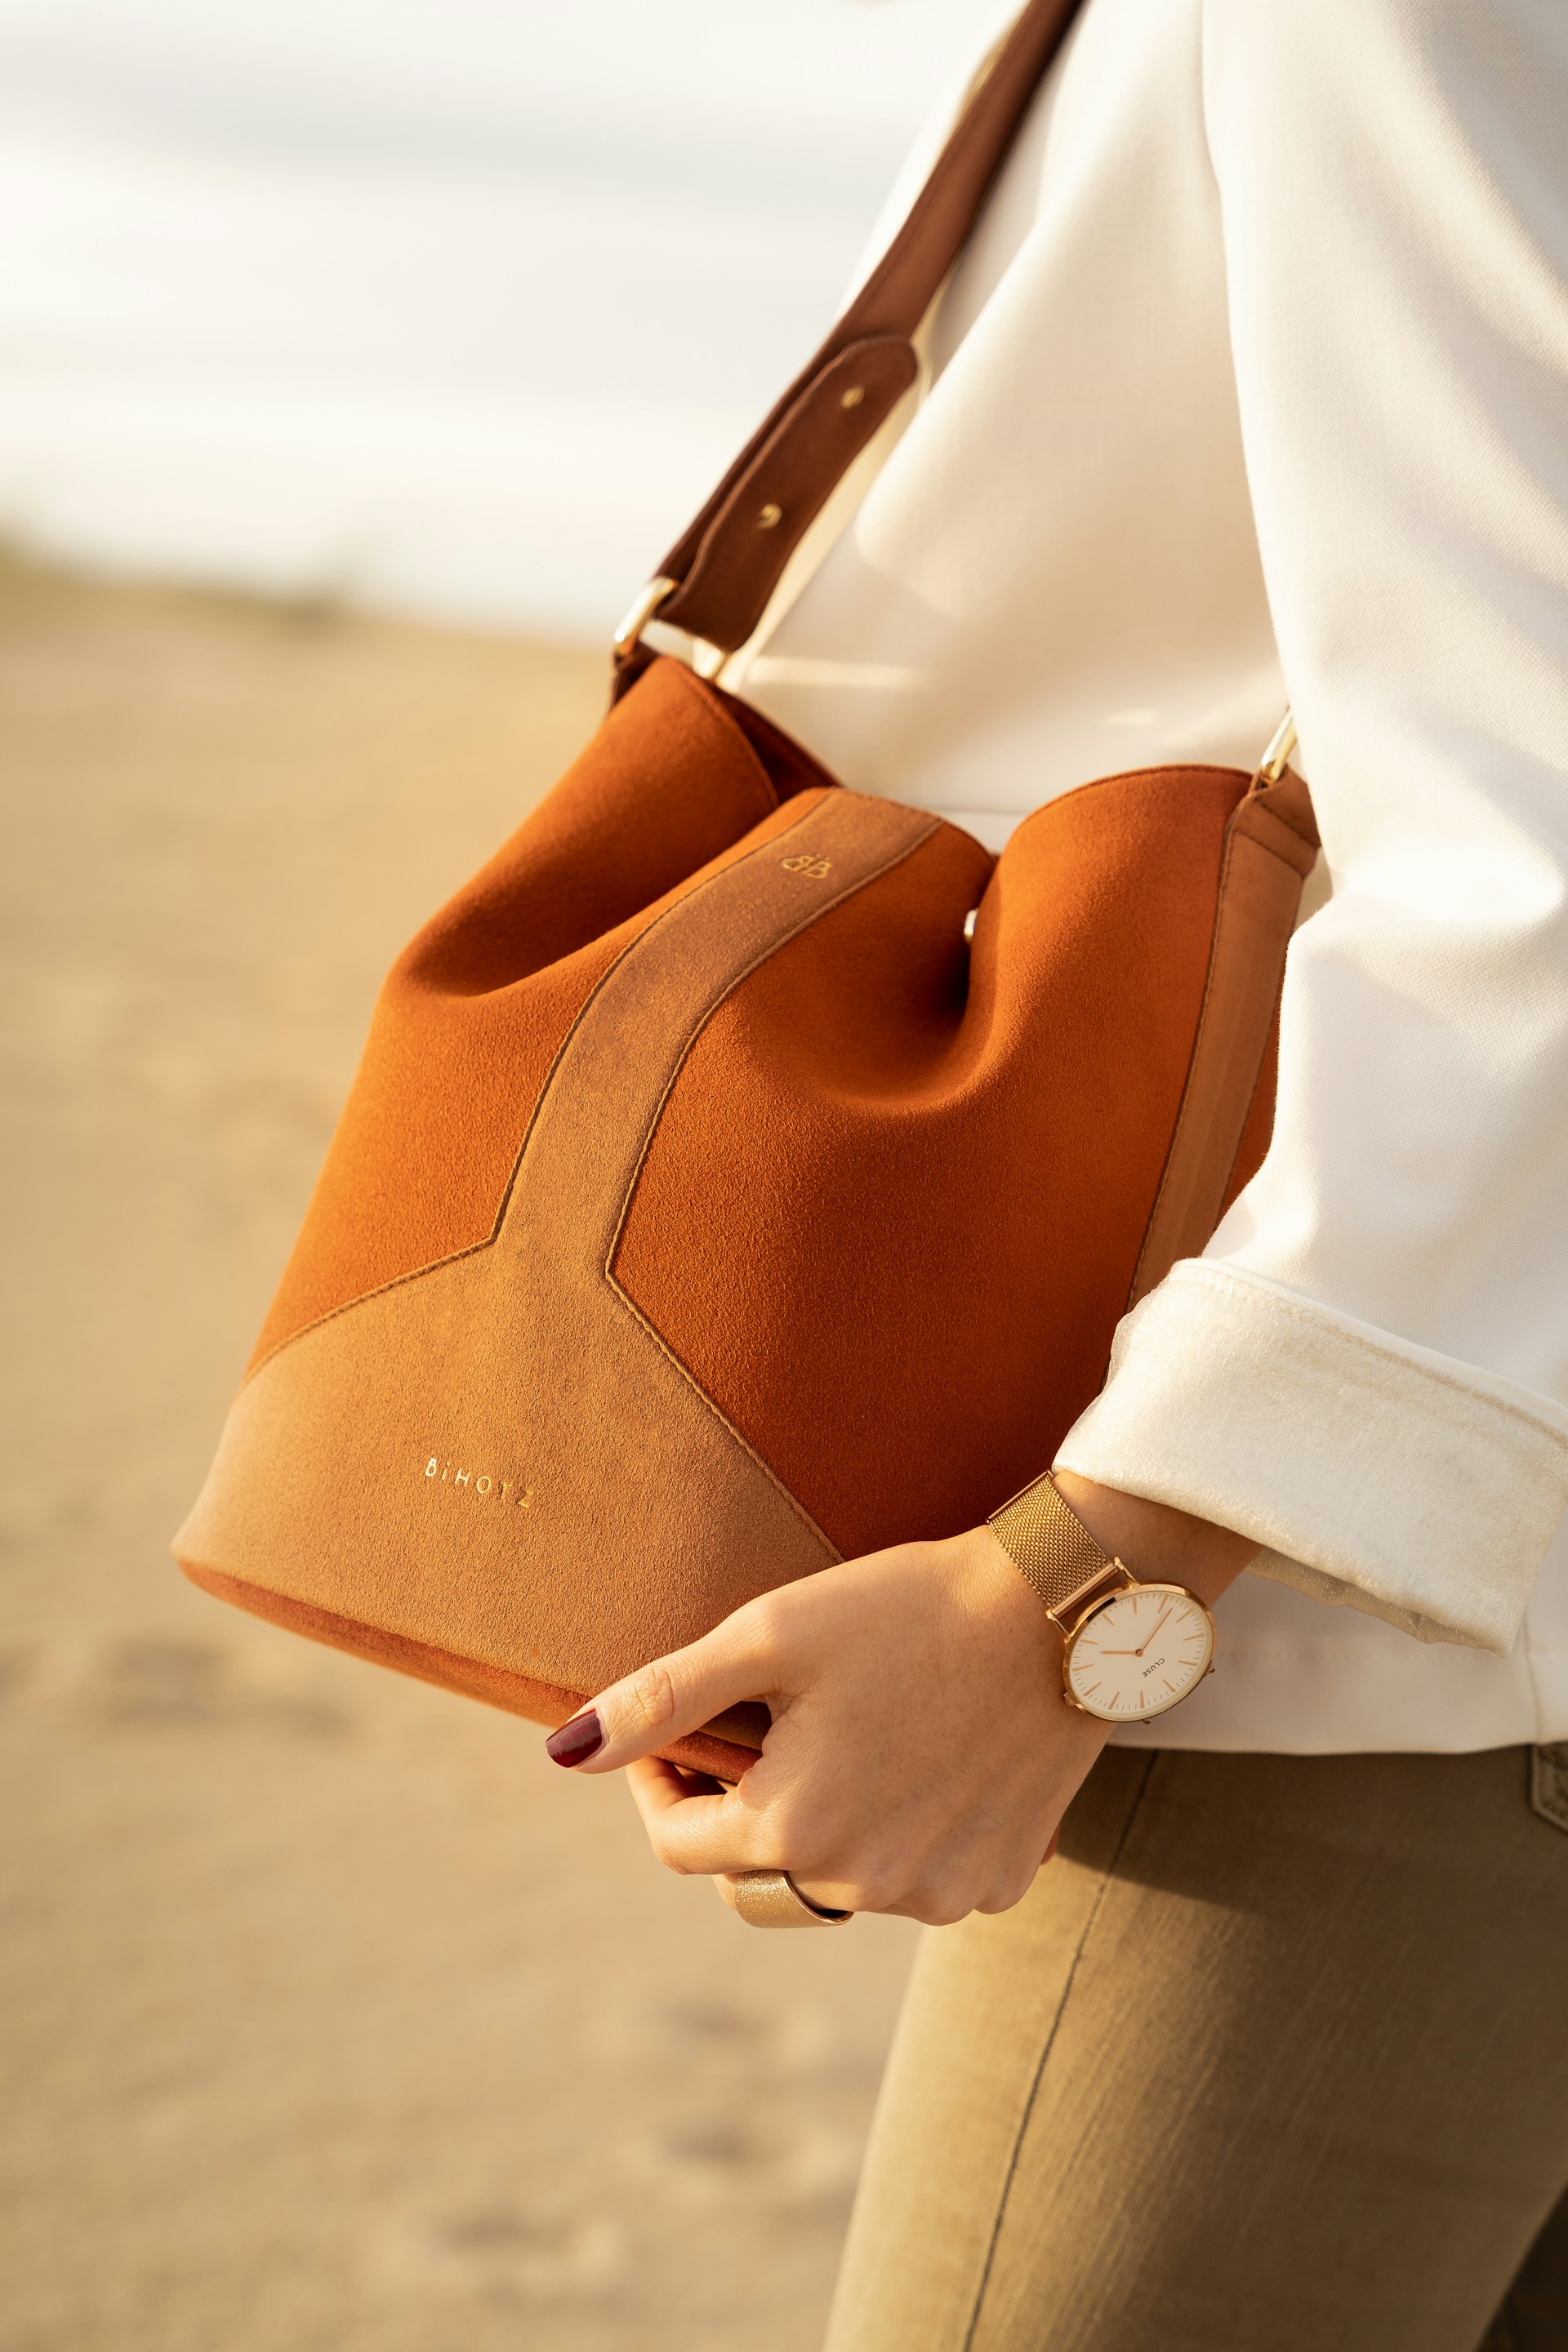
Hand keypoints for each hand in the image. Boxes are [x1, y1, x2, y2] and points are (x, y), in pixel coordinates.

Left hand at [547, 1481, 1256, 1925]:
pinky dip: (900, 1834)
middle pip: (757, 1871)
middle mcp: (865, 1884)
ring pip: (838, 1878)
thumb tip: (564, 1751)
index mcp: (794, 1829)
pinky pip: (918, 1878)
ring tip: (844, 1732)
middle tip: (759, 1727)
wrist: (1063, 1606)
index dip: (657, 1782)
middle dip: (739, 1809)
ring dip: (822, 1823)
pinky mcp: (996, 1883)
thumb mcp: (769, 1633)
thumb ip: (663, 1697)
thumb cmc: (907, 1605)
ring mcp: (937, 1895)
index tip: (672, 1732)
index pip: (677, 1844)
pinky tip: (917, 1758)